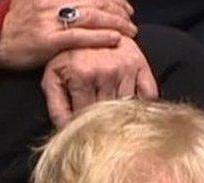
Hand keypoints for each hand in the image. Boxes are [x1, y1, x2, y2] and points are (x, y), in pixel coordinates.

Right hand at [0, 0, 136, 70]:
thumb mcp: (35, 2)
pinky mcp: (49, 40)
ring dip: (116, 22)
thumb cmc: (18, 25)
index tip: (125, 5)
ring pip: (92, 16)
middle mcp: (51, 1)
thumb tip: (86, 2)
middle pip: (95, 1)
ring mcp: (49, 20)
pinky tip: (116, 38)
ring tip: (130, 29)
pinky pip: (81, 36)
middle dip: (118, 9)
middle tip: (131, 18)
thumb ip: (59, 0)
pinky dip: (102, 36)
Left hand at [41, 35, 156, 127]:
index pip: (85, 117)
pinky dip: (142, 106)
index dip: (84, 128)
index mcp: (82, 75)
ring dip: (122, 117)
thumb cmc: (72, 55)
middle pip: (107, 115)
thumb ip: (56, 105)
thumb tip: (64, 130)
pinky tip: (133, 107)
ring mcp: (126, 70)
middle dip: (103, 124)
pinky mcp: (142, 68)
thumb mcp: (54, 76)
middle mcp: (106, 72)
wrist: (95, 28)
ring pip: (127, 109)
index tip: (84, 133)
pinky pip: (148, 98)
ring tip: (114, 117)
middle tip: (99, 127)